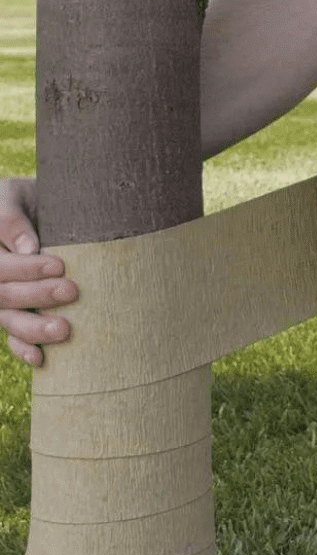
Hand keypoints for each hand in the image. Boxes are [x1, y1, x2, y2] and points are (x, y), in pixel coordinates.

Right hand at [0, 178, 78, 366]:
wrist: (43, 205)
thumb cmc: (29, 197)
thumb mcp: (14, 195)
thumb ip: (12, 218)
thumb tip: (28, 247)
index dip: (26, 268)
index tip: (59, 264)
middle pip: (3, 295)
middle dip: (37, 296)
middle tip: (71, 290)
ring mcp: (0, 297)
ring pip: (7, 319)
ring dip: (33, 329)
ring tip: (64, 330)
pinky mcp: (15, 311)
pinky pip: (11, 335)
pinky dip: (23, 348)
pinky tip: (41, 359)